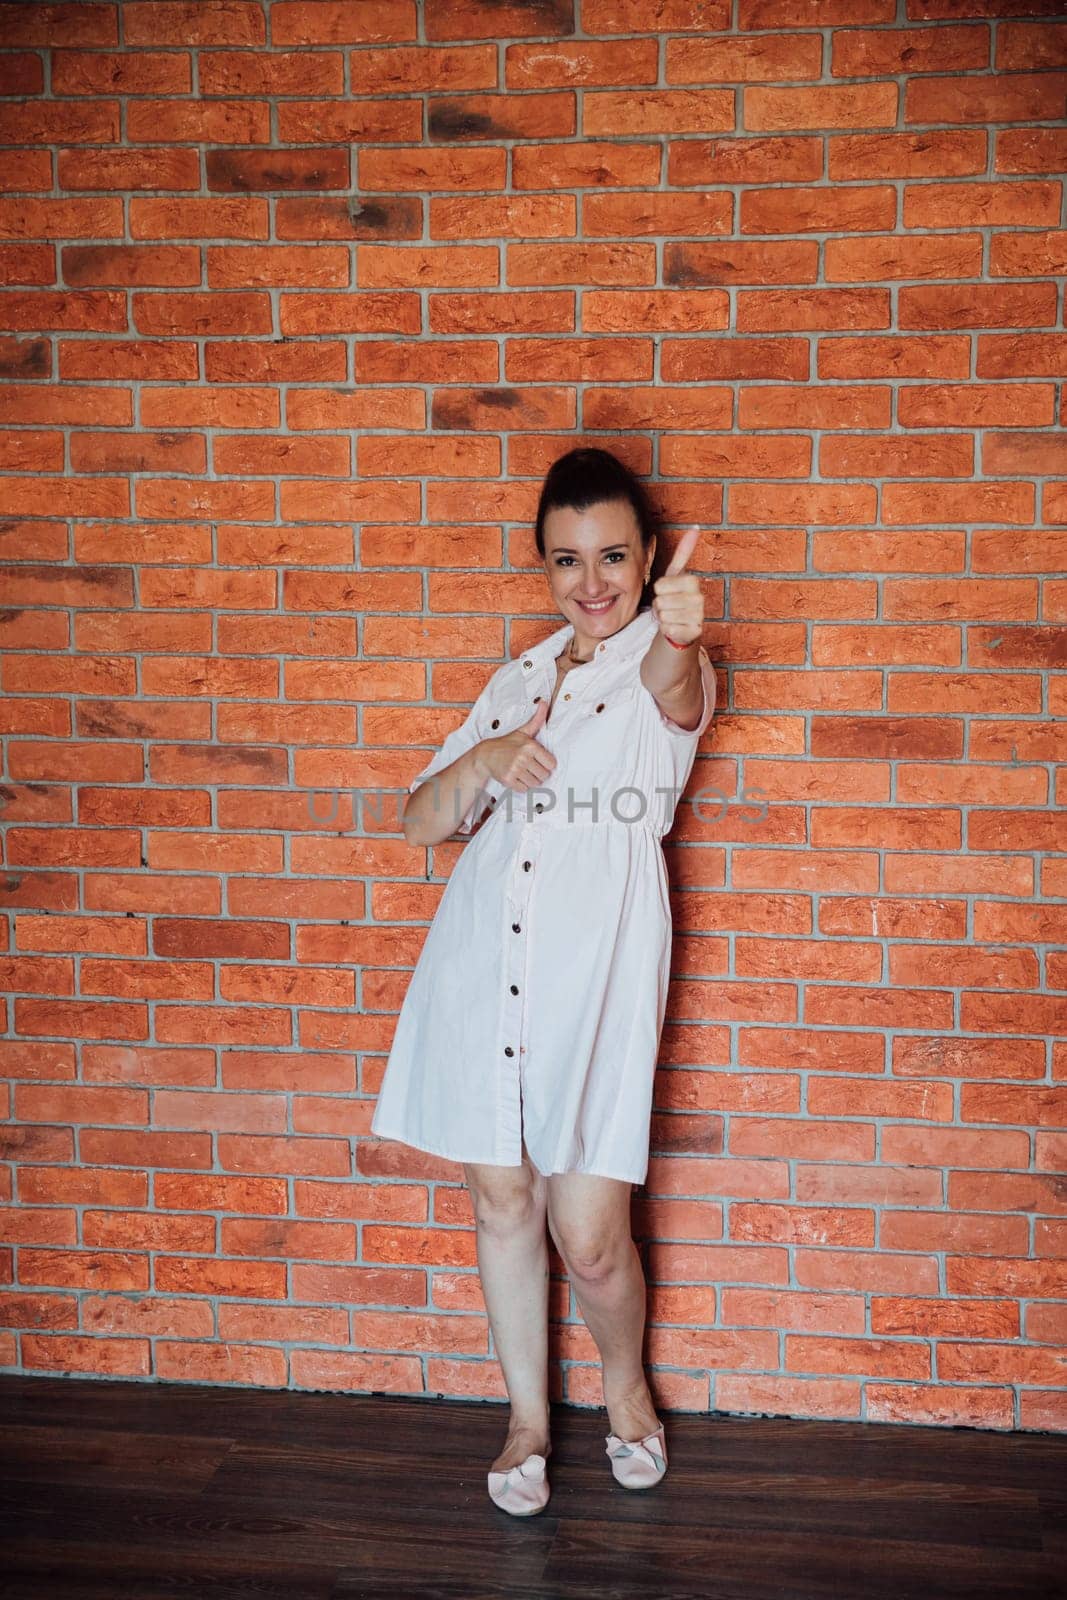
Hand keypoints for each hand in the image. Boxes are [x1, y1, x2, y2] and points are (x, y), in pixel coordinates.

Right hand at [479, 700, 557, 792]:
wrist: (485, 755)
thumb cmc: (507, 744)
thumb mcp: (523, 731)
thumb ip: (537, 719)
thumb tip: (544, 702)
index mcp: (530, 746)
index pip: (551, 764)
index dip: (546, 764)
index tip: (537, 760)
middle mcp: (523, 758)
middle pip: (544, 775)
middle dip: (538, 773)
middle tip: (528, 766)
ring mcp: (515, 769)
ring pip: (535, 784)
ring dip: (530, 780)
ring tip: (522, 771)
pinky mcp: (508, 780)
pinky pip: (524, 789)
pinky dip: (521, 786)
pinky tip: (515, 776)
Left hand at [652, 525, 703, 646]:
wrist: (681, 625)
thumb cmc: (676, 597)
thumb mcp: (676, 574)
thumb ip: (684, 552)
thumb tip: (695, 527)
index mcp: (693, 582)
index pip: (660, 585)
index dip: (658, 590)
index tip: (666, 591)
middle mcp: (699, 598)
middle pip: (660, 601)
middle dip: (659, 605)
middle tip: (669, 606)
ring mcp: (698, 617)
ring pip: (663, 616)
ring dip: (662, 617)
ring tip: (672, 616)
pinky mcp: (694, 632)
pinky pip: (668, 629)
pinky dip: (666, 629)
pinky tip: (675, 627)